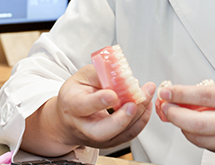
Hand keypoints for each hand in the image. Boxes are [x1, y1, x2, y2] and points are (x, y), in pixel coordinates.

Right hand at [22, 64, 154, 156]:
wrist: (68, 119)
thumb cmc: (76, 95)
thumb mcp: (82, 77)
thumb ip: (100, 73)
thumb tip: (120, 73)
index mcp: (73, 105)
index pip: (84, 106)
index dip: (99, 101)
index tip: (113, 94)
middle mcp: (84, 126)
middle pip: (102, 132)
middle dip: (122, 119)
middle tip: (134, 104)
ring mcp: (97, 138)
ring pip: (120, 134)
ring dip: (138, 115)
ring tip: (146, 95)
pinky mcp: (110, 142)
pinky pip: (129, 134)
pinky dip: (141, 120)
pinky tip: (146, 104)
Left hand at [156, 77, 214, 163]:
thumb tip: (194, 96)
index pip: (204, 97)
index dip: (180, 94)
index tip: (168, 92)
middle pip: (197, 124)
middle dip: (175, 116)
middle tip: (166, 108)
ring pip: (201, 140)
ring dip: (184, 129)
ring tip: (179, 117)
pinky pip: (213, 147)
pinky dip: (200, 138)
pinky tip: (197, 128)